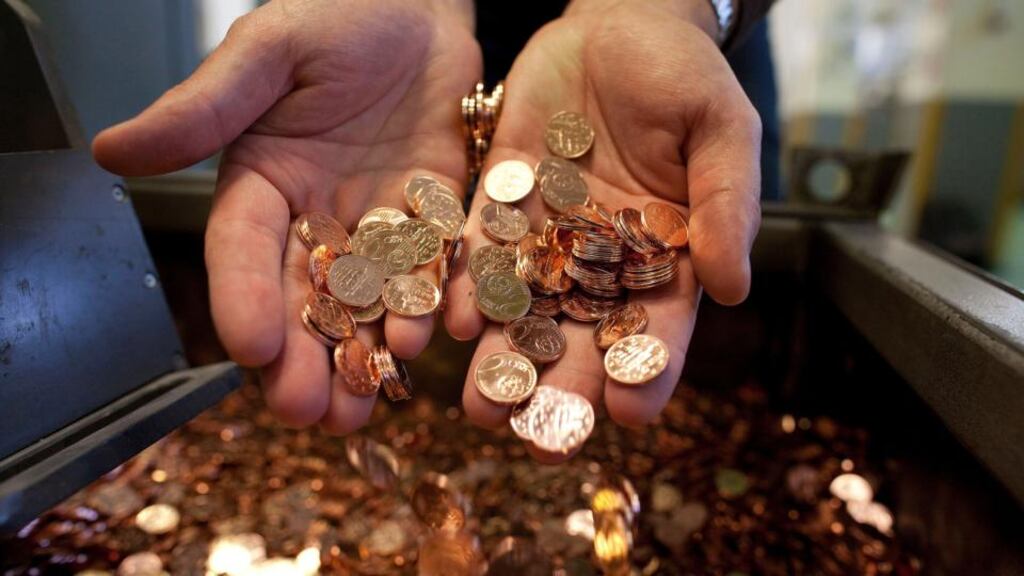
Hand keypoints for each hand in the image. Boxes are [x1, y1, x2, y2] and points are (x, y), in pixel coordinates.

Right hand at [93, 0, 480, 431]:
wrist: (418, 4)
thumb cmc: (335, 14)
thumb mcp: (266, 54)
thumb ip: (204, 106)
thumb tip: (111, 150)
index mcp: (261, 181)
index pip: (241, 249)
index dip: (241, 297)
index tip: (248, 348)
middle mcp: (314, 216)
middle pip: (302, 296)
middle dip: (303, 357)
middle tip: (306, 413)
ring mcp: (376, 224)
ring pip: (363, 302)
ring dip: (360, 355)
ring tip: (360, 407)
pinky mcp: (431, 219)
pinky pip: (427, 272)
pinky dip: (424, 307)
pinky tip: (423, 342)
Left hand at [444, 1, 760, 459]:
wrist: (621, 23)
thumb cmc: (686, 77)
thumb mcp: (723, 132)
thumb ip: (726, 205)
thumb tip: (734, 287)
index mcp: (665, 254)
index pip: (658, 328)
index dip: (646, 374)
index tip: (629, 417)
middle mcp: (601, 259)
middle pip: (581, 335)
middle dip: (559, 386)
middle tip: (536, 440)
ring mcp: (547, 233)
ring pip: (523, 308)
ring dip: (501, 358)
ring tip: (478, 406)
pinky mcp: (501, 199)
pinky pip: (482, 250)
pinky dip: (467, 286)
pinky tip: (450, 320)